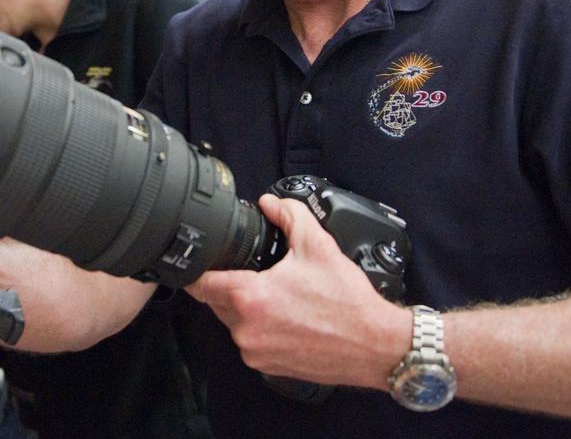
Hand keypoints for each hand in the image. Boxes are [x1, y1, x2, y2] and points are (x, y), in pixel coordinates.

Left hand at [185, 194, 407, 389]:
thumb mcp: (318, 245)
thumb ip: (290, 216)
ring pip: (232, 322)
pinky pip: (250, 341)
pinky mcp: (266, 366)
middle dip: (230, 285)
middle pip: (215, 301)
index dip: (197, 269)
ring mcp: (255, 351)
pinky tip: (285, 318)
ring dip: (245, 308)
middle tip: (258, 275)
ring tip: (278, 297)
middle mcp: (247, 329)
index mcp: (251, 297)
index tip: (200, 262)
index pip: (201, 283)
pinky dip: (260, 329)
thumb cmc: (348, 304)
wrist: (373, 344)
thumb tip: (271, 204)